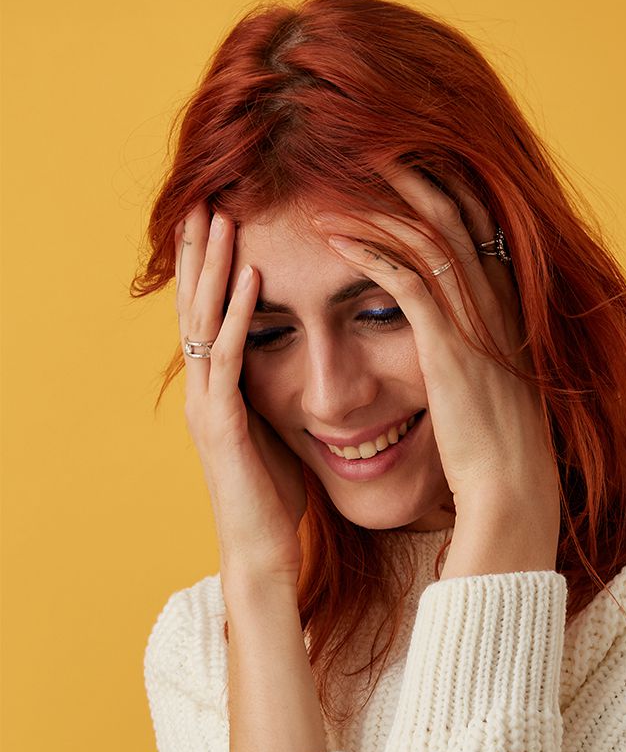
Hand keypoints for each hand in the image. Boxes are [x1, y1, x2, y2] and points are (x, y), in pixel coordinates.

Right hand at [175, 203, 306, 585]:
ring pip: (204, 323)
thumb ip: (278, 400)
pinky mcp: (224, 425)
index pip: (211, 316)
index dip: (214, 269)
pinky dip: (237, 316)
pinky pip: (229, 360)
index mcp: (221, 391)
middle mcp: (206, 391)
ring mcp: (210, 406)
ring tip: (221, 218)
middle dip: (203, 254)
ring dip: (214, 269)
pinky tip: (249, 279)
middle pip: (197, 307)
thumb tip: (303, 373)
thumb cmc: (275, 498)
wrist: (264, 552)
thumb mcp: (278, 436)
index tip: (226, 219)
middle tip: (208, 198)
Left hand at [316, 168, 561, 534]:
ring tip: (334, 185)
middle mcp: (496, 302)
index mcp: (509, 308)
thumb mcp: (494, 383)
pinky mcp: (446, 347)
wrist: (512, 488)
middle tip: (369, 144)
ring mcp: (473, 323)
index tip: (404, 165)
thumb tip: (457, 335)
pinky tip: (333, 237)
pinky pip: (402, 280)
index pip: (478, 226)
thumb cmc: (498, 445)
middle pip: (455, 213)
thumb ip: (478, 347)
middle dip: (411, 174)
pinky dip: (367, 251)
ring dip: (376, 206)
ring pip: (425, 237)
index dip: (442, 188)